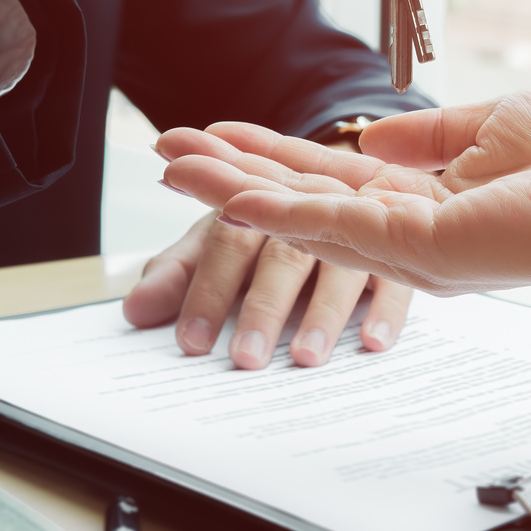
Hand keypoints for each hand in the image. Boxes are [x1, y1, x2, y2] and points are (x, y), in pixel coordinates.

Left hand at [122, 208, 412, 368]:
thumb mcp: (219, 239)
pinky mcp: (392, 251)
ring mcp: (354, 229)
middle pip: (283, 257)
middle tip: (247, 356)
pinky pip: (395, 279)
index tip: (192, 341)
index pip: (227, 243)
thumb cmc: (268, 223)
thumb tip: (135, 312)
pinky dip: (386, 310)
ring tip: (305, 355)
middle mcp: (306, 213)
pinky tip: (373, 341)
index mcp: (255, 205)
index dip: (208, 291)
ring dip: (322, 313)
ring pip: (339, 269)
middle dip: (263, 306)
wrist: (339, 174)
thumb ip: (180, 273)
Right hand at [154, 89, 530, 301]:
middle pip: (299, 198)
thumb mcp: (490, 125)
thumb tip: (376, 132)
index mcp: (421, 198)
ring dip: (234, 188)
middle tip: (165, 149)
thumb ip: (427, 136)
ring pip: (302, 215)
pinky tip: (230, 192)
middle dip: (230, 173)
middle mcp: (405, 230)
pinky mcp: (424, 249)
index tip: (212, 132)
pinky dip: (278, 209)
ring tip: (173, 162)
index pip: (326, 176)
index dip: (268, 153)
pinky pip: (337, 225)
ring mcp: (410, 246)